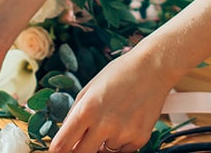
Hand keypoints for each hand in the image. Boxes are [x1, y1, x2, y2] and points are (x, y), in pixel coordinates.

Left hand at [49, 49, 178, 152]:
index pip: (61, 145)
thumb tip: (65, 141)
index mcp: (86, 110)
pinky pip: (123, 151)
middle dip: (79, 151)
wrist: (153, 67)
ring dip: (104, 143)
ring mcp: (123, 134)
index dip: (57, 152)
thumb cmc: (119, 74)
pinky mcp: (140, 138)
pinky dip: (122, 141)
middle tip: (83, 142)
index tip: (58, 152)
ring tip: (114, 119)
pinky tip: (127, 121)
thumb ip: (74, 116)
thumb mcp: (89, 89)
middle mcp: (104, 125)